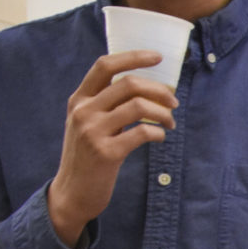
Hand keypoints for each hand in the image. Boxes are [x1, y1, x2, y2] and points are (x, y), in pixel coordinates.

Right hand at [46, 53, 179, 247]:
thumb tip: (146, 90)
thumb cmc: (88, 157)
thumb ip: (106, 105)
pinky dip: (158, 132)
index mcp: (79, 99)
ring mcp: (93, 131)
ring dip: (163, 113)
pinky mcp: (106, 153)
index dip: (133, 57)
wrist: (73, 192)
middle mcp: (83, 111)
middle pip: (128, 84)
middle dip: (159, 90)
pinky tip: (160, 137)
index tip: (157, 57)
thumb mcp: (88, 124)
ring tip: (170, 123)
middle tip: (174, 102)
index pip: (105, 65)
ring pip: (138, 106)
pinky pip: (142, 132)